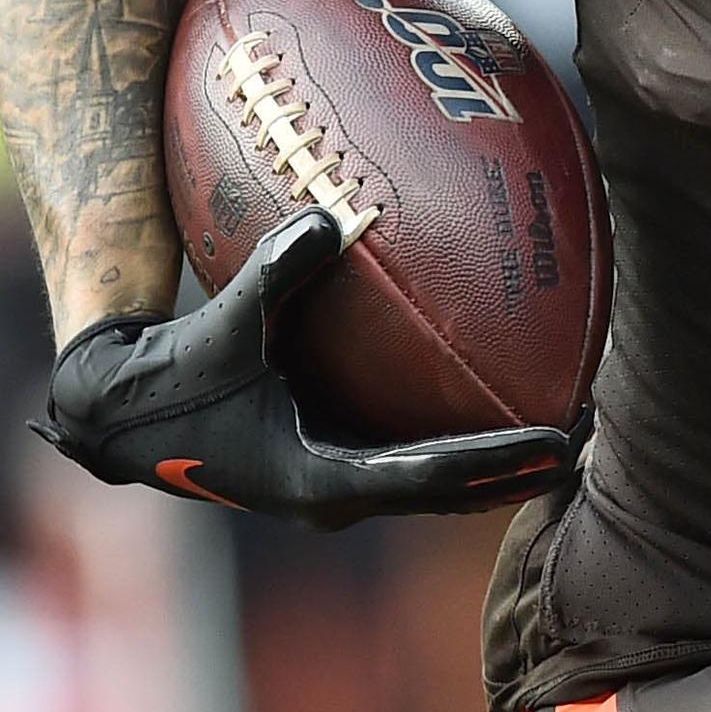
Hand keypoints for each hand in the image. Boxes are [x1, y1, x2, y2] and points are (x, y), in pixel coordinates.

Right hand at [36, 209, 581, 528]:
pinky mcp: (330, 469)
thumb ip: (276, 275)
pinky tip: (501, 410)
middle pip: (453, 494)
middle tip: (590, 440)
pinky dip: (461, 448)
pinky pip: (412, 464)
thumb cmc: (173, 376)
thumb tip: (330, 216)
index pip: (430, 476)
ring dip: (499, 468)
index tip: (558, 445)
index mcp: (318, 478)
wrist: (121, 417)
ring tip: (568, 436)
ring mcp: (336, 488)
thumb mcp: (223, 327)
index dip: (498, 461)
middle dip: (521, 472)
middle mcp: (336, 495)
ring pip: (438, 489)